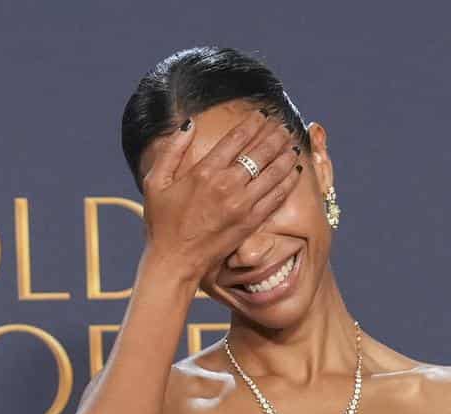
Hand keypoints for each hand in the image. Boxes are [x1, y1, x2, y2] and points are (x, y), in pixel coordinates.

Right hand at [140, 109, 301, 282]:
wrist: (175, 260)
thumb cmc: (162, 222)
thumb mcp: (156, 182)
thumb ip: (172, 150)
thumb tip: (189, 124)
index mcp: (204, 171)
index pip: (236, 139)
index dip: (253, 124)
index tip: (262, 115)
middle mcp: (227, 185)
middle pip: (259, 152)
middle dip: (275, 135)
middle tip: (284, 126)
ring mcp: (242, 205)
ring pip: (272, 173)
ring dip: (286, 155)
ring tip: (293, 143)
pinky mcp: (251, 222)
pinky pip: (276, 197)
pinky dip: (288, 181)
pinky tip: (295, 171)